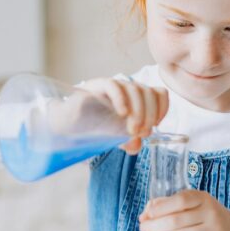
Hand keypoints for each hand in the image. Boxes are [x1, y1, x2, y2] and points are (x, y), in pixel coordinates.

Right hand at [51, 78, 168, 154]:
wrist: (68, 124)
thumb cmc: (94, 127)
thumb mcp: (116, 137)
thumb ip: (130, 141)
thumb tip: (138, 145)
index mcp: (136, 98)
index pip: (158, 93)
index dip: (162, 108)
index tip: (156, 124)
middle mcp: (126, 89)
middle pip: (149, 92)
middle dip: (150, 114)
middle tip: (142, 132)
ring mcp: (112, 86)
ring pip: (135, 89)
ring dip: (138, 111)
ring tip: (131, 130)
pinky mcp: (96, 85)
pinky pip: (113, 85)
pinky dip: (121, 99)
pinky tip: (121, 113)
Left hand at [138, 190, 229, 230]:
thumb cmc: (206, 218)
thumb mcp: (193, 206)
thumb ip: (168, 206)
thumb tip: (144, 215)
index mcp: (202, 197)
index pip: (180, 200)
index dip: (160, 208)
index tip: (146, 216)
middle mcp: (211, 212)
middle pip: (177, 220)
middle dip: (155, 227)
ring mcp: (216, 230)